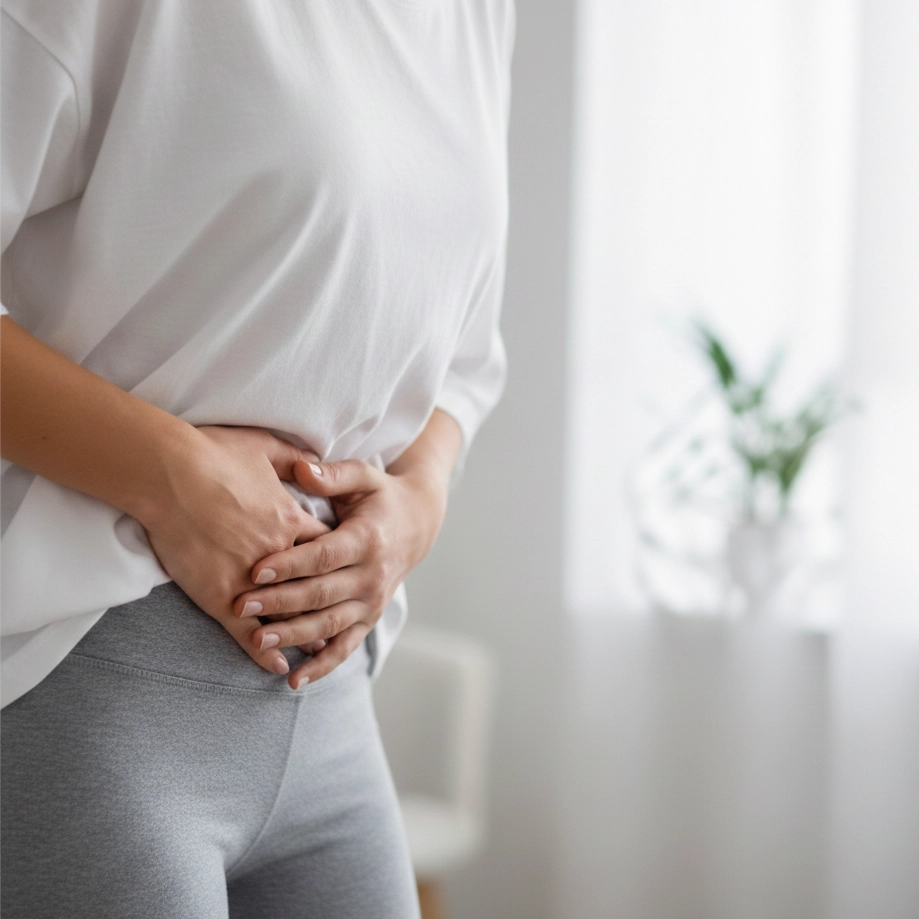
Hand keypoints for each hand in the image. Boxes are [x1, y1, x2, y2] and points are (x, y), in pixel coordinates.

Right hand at [140, 425, 329, 676]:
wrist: (166, 472)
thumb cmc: (213, 453)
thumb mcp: (265, 447)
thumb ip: (296, 457)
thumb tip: (315, 461)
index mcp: (291, 519)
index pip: (326, 546)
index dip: (335, 558)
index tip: (344, 568)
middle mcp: (278, 554)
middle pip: (314, 585)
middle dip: (329, 603)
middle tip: (345, 618)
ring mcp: (248, 579)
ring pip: (285, 614)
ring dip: (303, 632)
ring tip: (318, 648)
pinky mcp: (218, 596)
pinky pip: (248, 632)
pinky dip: (263, 650)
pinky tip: (276, 666)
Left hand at [234, 457, 449, 688]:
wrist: (418, 523)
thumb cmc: (379, 496)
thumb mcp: (362, 476)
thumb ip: (332, 474)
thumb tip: (302, 468)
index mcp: (367, 539)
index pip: (324, 556)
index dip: (290, 564)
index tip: (255, 570)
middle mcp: (373, 575)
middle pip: (322, 594)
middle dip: (280, 603)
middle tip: (241, 606)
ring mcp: (372, 602)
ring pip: (330, 625)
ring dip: (295, 636)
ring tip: (258, 642)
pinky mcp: (369, 619)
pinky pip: (345, 647)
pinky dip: (322, 666)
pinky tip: (293, 681)